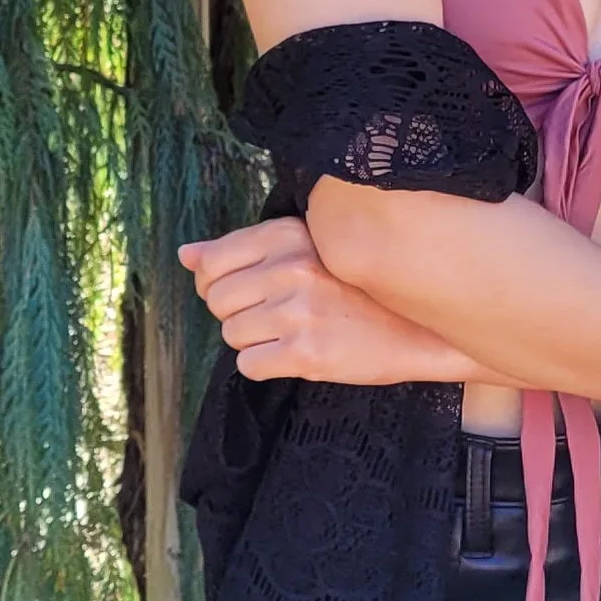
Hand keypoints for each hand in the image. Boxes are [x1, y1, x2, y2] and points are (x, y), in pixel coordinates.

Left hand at [177, 217, 473, 385]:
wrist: (416, 327)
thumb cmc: (356, 284)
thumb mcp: (304, 248)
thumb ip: (241, 249)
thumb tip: (185, 255)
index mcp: (288, 234)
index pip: (212, 260)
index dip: (215, 281)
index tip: (238, 289)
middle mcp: (290, 268)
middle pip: (217, 300)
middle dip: (235, 313)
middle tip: (270, 314)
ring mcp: (298, 311)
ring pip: (231, 334)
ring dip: (252, 339)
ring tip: (288, 331)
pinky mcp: (306, 354)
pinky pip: (249, 365)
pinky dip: (264, 364)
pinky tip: (293, 353)